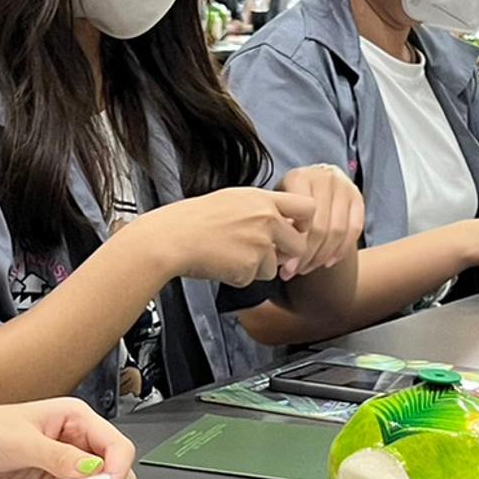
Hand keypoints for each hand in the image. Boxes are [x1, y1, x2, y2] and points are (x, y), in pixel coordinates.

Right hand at [140, 187, 314, 286]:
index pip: (306, 207)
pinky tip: (222, 263)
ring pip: (275, 266)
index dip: (305, 222)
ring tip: (230, 255)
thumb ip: (260, 209)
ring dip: (258, 267)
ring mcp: (259, 244)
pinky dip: (240, 276)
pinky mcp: (250, 267)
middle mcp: (266, 219)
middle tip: (262, 254)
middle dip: (286, 254)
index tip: (295, 230)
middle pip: (299, 244)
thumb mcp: (232, 200)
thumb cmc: (194, 219)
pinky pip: (254, 279)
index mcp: (262, 199)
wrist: (172, 239)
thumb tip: (282, 222)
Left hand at [276, 164, 363, 276]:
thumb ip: (280, 223)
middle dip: (308, 255)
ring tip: (309, 268)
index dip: (295, 244)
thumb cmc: (291, 195)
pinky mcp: (357, 197)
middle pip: (321, 227)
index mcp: (300, 177)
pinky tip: (328, 261)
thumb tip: (280, 257)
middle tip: (296, 271)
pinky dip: (342, 250)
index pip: (302, 218)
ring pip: (338, 230)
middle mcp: (325, 178)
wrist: (314, 178)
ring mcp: (344, 186)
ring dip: (323, 256)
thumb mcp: (280, 202)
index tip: (285, 263)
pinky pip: (355, 229)